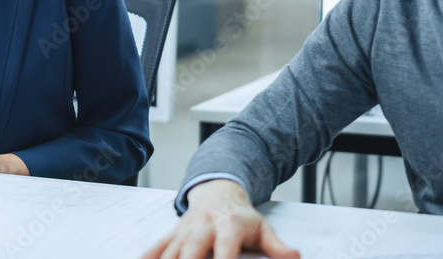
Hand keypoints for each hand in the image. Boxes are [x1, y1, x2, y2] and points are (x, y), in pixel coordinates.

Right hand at [142, 180, 299, 258]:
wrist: (218, 190)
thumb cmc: (241, 216)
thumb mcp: (263, 228)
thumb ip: (277, 247)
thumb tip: (295, 257)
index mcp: (228, 226)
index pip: (225, 250)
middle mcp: (203, 226)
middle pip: (191, 251)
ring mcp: (185, 230)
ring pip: (171, 251)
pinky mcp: (173, 234)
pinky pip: (156, 247)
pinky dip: (147, 257)